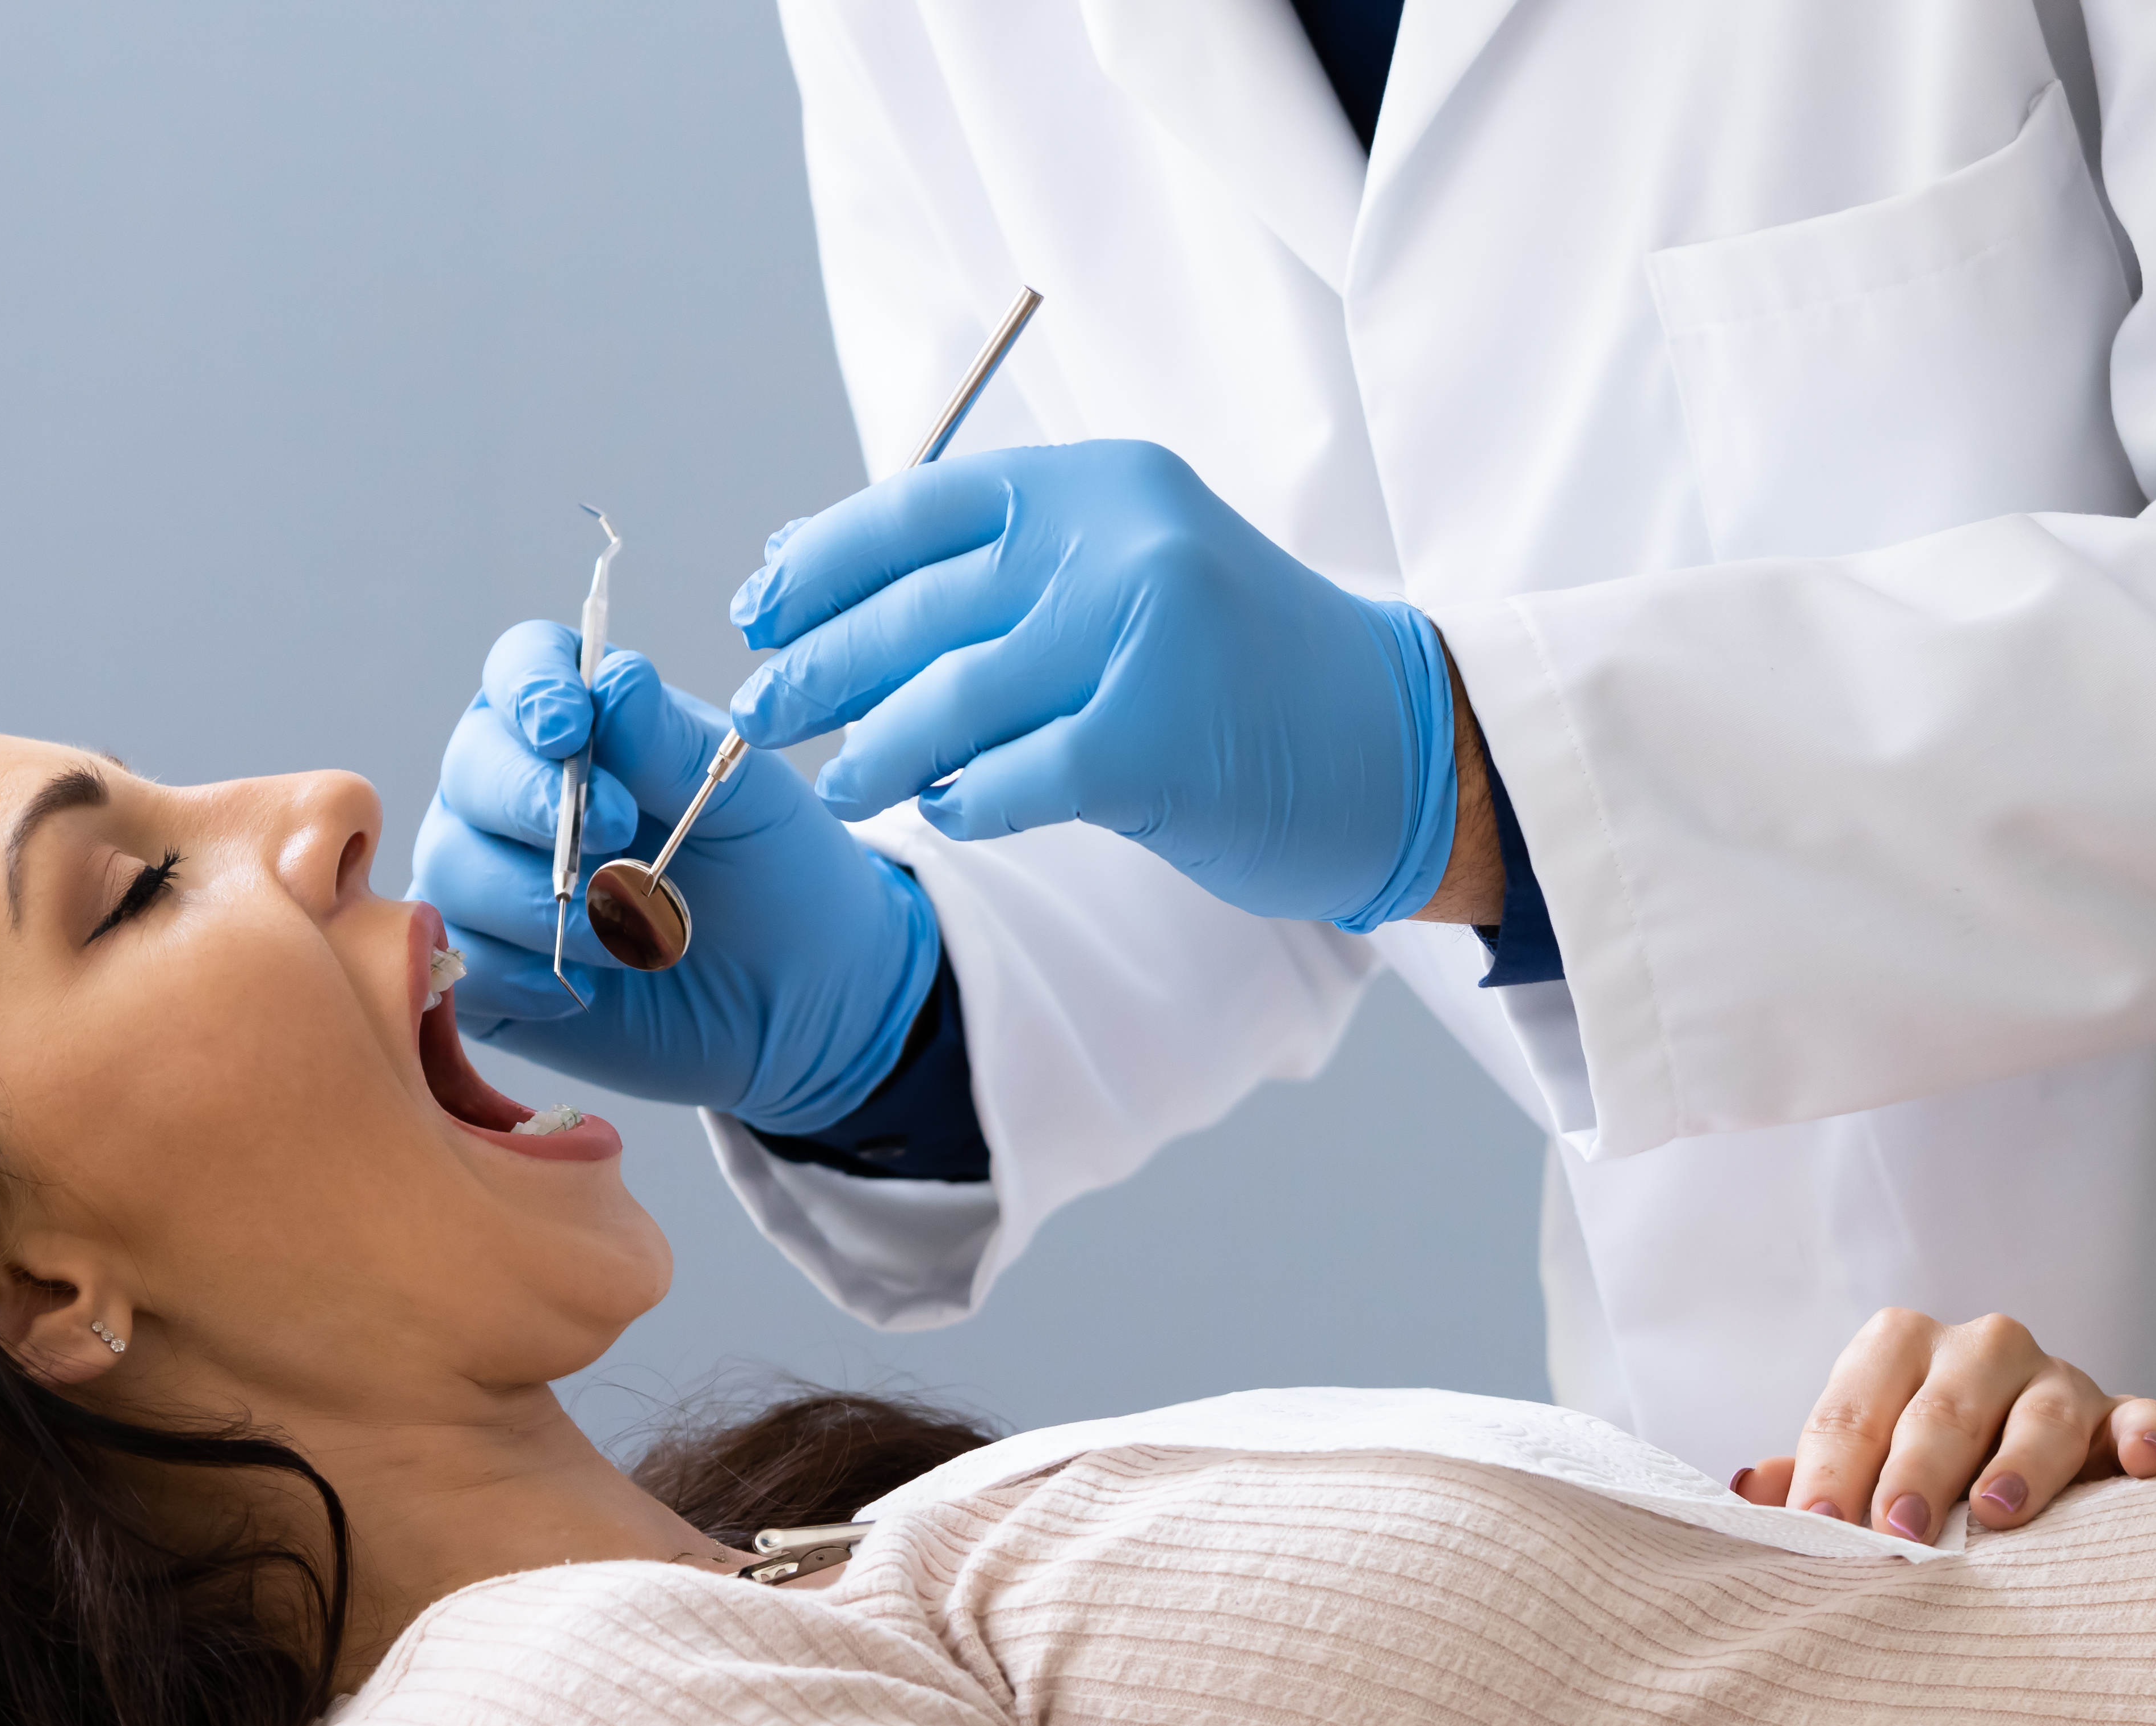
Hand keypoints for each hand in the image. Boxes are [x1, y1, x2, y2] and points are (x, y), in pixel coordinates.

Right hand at [407, 624, 942, 1135]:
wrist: (801, 997)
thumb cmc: (773, 876)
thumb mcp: (747, 801)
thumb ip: (674, 746)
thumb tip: (615, 685)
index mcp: (575, 722)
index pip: (521, 671)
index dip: (531, 691)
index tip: (569, 728)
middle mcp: (511, 791)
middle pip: (471, 768)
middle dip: (534, 802)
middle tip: (618, 833)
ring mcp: (488, 877)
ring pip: (456, 867)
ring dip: (543, 901)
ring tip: (636, 931)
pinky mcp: (488, 967)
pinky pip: (462, 960)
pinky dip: (522, 973)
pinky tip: (590, 984)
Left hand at [725, 440, 1459, 930]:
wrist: (1399, 742)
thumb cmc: (1244, 669)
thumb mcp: (1132, 571)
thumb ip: (1008, 569)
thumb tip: (827, 584)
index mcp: (1102, 484)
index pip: (917, 507)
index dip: (821, 562)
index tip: (758, 608)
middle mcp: (1119, 542)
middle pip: (916, 607)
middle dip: (816, 667)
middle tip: (756, 715)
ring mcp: (1141, 638)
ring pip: (947, 700)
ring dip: (869, 752)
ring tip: (832, 786)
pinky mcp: (1157, 744)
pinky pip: (1011, 780)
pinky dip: (963, 802)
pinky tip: (943, 812)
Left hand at [1731, 1309, 2155, 1544]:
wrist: (2009, 1470)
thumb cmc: (1911, 1473)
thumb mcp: (1856, 1468)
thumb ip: (1806, 1479)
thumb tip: (1745, 1494)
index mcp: (1897, 1351)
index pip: (1854, 1410)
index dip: (1831, 1471)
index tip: (1817, 1528)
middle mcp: (1979, 1350)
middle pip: (1943, 1408)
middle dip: (1917, 1471)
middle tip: (1898, 1532)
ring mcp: (2056, 1382)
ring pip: (2042, 1413)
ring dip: (2020, 1464)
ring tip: (1997, 1517)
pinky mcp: (2119, 1418)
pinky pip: (2141, 1417)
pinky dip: (2146, 1435)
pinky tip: (2143, 1464)